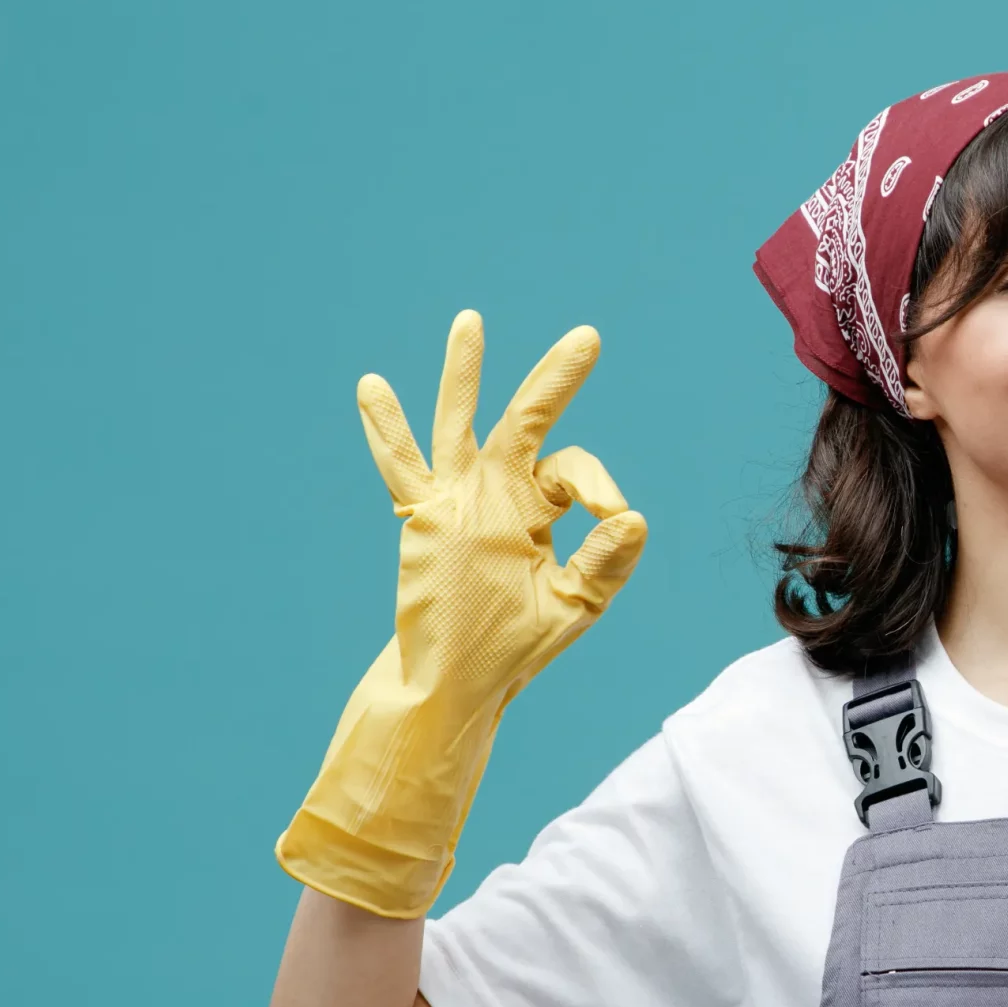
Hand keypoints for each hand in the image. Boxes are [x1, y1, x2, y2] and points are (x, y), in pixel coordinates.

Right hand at [276, 312, 646, 917]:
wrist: (455, 684)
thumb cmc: (513, 649)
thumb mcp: (572, 606)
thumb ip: (604, 563)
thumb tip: (636, 516)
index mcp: (540, 512)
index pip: (575, 472)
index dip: (600, 484)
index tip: (612, 514)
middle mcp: (501, 495)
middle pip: (528, 423)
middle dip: (556, 380)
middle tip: (589, 336)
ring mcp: (459, 501)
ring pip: (461, 424)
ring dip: (465, 374)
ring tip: (471, 322)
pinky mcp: (425, 518)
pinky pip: (403, 465)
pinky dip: (386, 428)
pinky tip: (371, 387)